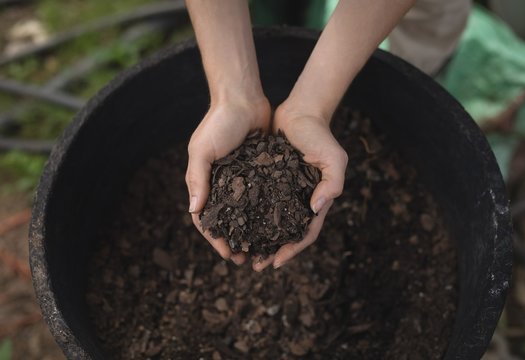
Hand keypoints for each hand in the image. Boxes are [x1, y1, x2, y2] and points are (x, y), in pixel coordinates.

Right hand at [186, 96, 270, 264]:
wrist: (242, 98)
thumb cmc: (218, 123)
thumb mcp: (202, 150)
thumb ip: (198, 178)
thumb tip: (195, 210)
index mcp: (206, 182)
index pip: (206, 219)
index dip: (216, 239)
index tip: (229, 255)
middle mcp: (223, 184)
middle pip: (228, 221)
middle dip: (235, 242)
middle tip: (247, 259)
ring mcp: (242, 179)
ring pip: (247, 213)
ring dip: (252, 232)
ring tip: (263, 249)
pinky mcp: (260, 171)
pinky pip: (263, 197)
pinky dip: (266, 213)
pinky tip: (277, 225)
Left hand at [252, 103, 347, 270]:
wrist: (302, 110)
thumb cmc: (320, 135)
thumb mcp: (334, 158)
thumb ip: (332, 183)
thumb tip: (316, 210)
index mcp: (316, 200)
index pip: (306, 232)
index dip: (292, 250)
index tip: (275, 262)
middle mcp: (300, 200)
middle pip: (287, 233)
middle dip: (273, 251)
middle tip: (255, 264)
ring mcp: (284, 191)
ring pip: (271, 222)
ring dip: (260, 238)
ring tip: (243, 250)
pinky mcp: (269, 179)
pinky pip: (259, 202)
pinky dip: (251, 215)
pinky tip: (236, 223)